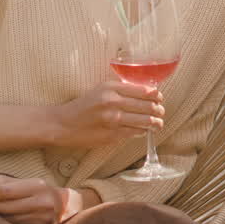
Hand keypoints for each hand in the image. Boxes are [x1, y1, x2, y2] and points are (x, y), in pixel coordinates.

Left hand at [0, 175, 93, 223]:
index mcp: (37, 186)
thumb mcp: (28, 182)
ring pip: (7, 218)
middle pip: (3, 207)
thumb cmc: (43, 192)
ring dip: (2, 215)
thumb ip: (5, 181)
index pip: (6, 191)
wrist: (67, 207)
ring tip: (7, 209)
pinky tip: (15, 217)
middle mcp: (40, 202)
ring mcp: (40, 217)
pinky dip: (10, 222)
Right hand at [50, 80, 164, 149]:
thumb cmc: (83, 105)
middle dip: (158, 110)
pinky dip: (141, 132)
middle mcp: (113, 102)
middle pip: (146, 106)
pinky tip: (144, 131)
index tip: (160, 98)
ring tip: (158, 123)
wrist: (63, 124)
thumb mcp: (101, 90)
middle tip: (162, 112)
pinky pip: (133, 133)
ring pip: (143, 121)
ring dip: (154, 123)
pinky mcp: (111, 135)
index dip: (156, 95)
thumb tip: (145, 92)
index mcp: (111, 88)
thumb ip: (121, 90)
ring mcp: (113, 120)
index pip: (143, 90)